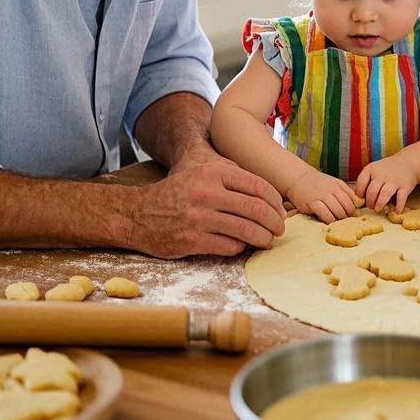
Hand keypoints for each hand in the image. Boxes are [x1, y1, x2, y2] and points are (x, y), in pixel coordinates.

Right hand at [127, 152, 286, 257]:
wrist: (138, 214)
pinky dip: (240, 248)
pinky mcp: (191, 240)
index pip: (258, 186)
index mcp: (213, 172)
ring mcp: (198, 217)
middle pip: (256, 209)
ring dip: (263, 238)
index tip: (281, 212)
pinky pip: (229, 246)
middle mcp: (206, 192)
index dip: (275, 202)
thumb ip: (234, 182)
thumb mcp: (204, 175)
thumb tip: (271, 201)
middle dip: (274, 223)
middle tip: (280, 229)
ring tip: (267, 241)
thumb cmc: (179, 194)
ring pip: (246, 230)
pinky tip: (242, 246)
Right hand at [285, 169, 359, 222]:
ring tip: (336, 221)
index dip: (352, 210)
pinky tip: (327, 221)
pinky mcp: (312, 203)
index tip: (349, 215)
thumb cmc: (318, 183)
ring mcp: (322, 196)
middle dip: (347, 216)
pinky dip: (328, 219)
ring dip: (339, 219)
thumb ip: (345, 193)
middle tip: (343, 221)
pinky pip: (325, 214)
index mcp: (339, 186)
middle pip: (346, 207)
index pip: (352, 201)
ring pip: (337, 211)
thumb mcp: (334, 183)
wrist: (299, 178)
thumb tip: (356, 206)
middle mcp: (332, 190)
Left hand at [355, 155, 419, 213]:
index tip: (361, 199)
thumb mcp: (374, 169)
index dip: (359, 193)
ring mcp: (394, 180)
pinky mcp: (405, 186)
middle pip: (372, 190)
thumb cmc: (386, 169)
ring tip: (378, 209)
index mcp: (371, 169)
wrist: (407, 162)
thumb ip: (365, 181)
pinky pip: (401, 197)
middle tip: (371, 207)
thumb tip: (357, 198)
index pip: (361, 182)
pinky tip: (396, 211)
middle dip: (370, 202)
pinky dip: (399, 206)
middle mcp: (382, 174)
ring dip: (380, 203)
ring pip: (385, 193)